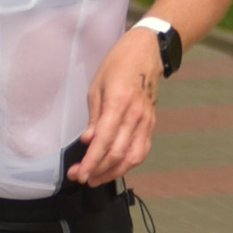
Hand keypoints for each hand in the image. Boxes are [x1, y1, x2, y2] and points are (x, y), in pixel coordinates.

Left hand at [67, 25, 159, 187]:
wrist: (146, 54)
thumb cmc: (117, 67)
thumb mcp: (97, 87)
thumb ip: (94, 117)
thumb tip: (88, 141)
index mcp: (119, 103)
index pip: (104, 140)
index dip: (91, 161)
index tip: (80, 174)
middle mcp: (135, 116)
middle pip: (118, 154)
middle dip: (98, 170)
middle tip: (81, 178)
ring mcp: (146, 122)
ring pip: (133, 158)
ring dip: (114, 172)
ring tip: (96, 178)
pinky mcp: (151, 125)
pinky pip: (142, 151)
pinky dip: (128, 164)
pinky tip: (114, 168)